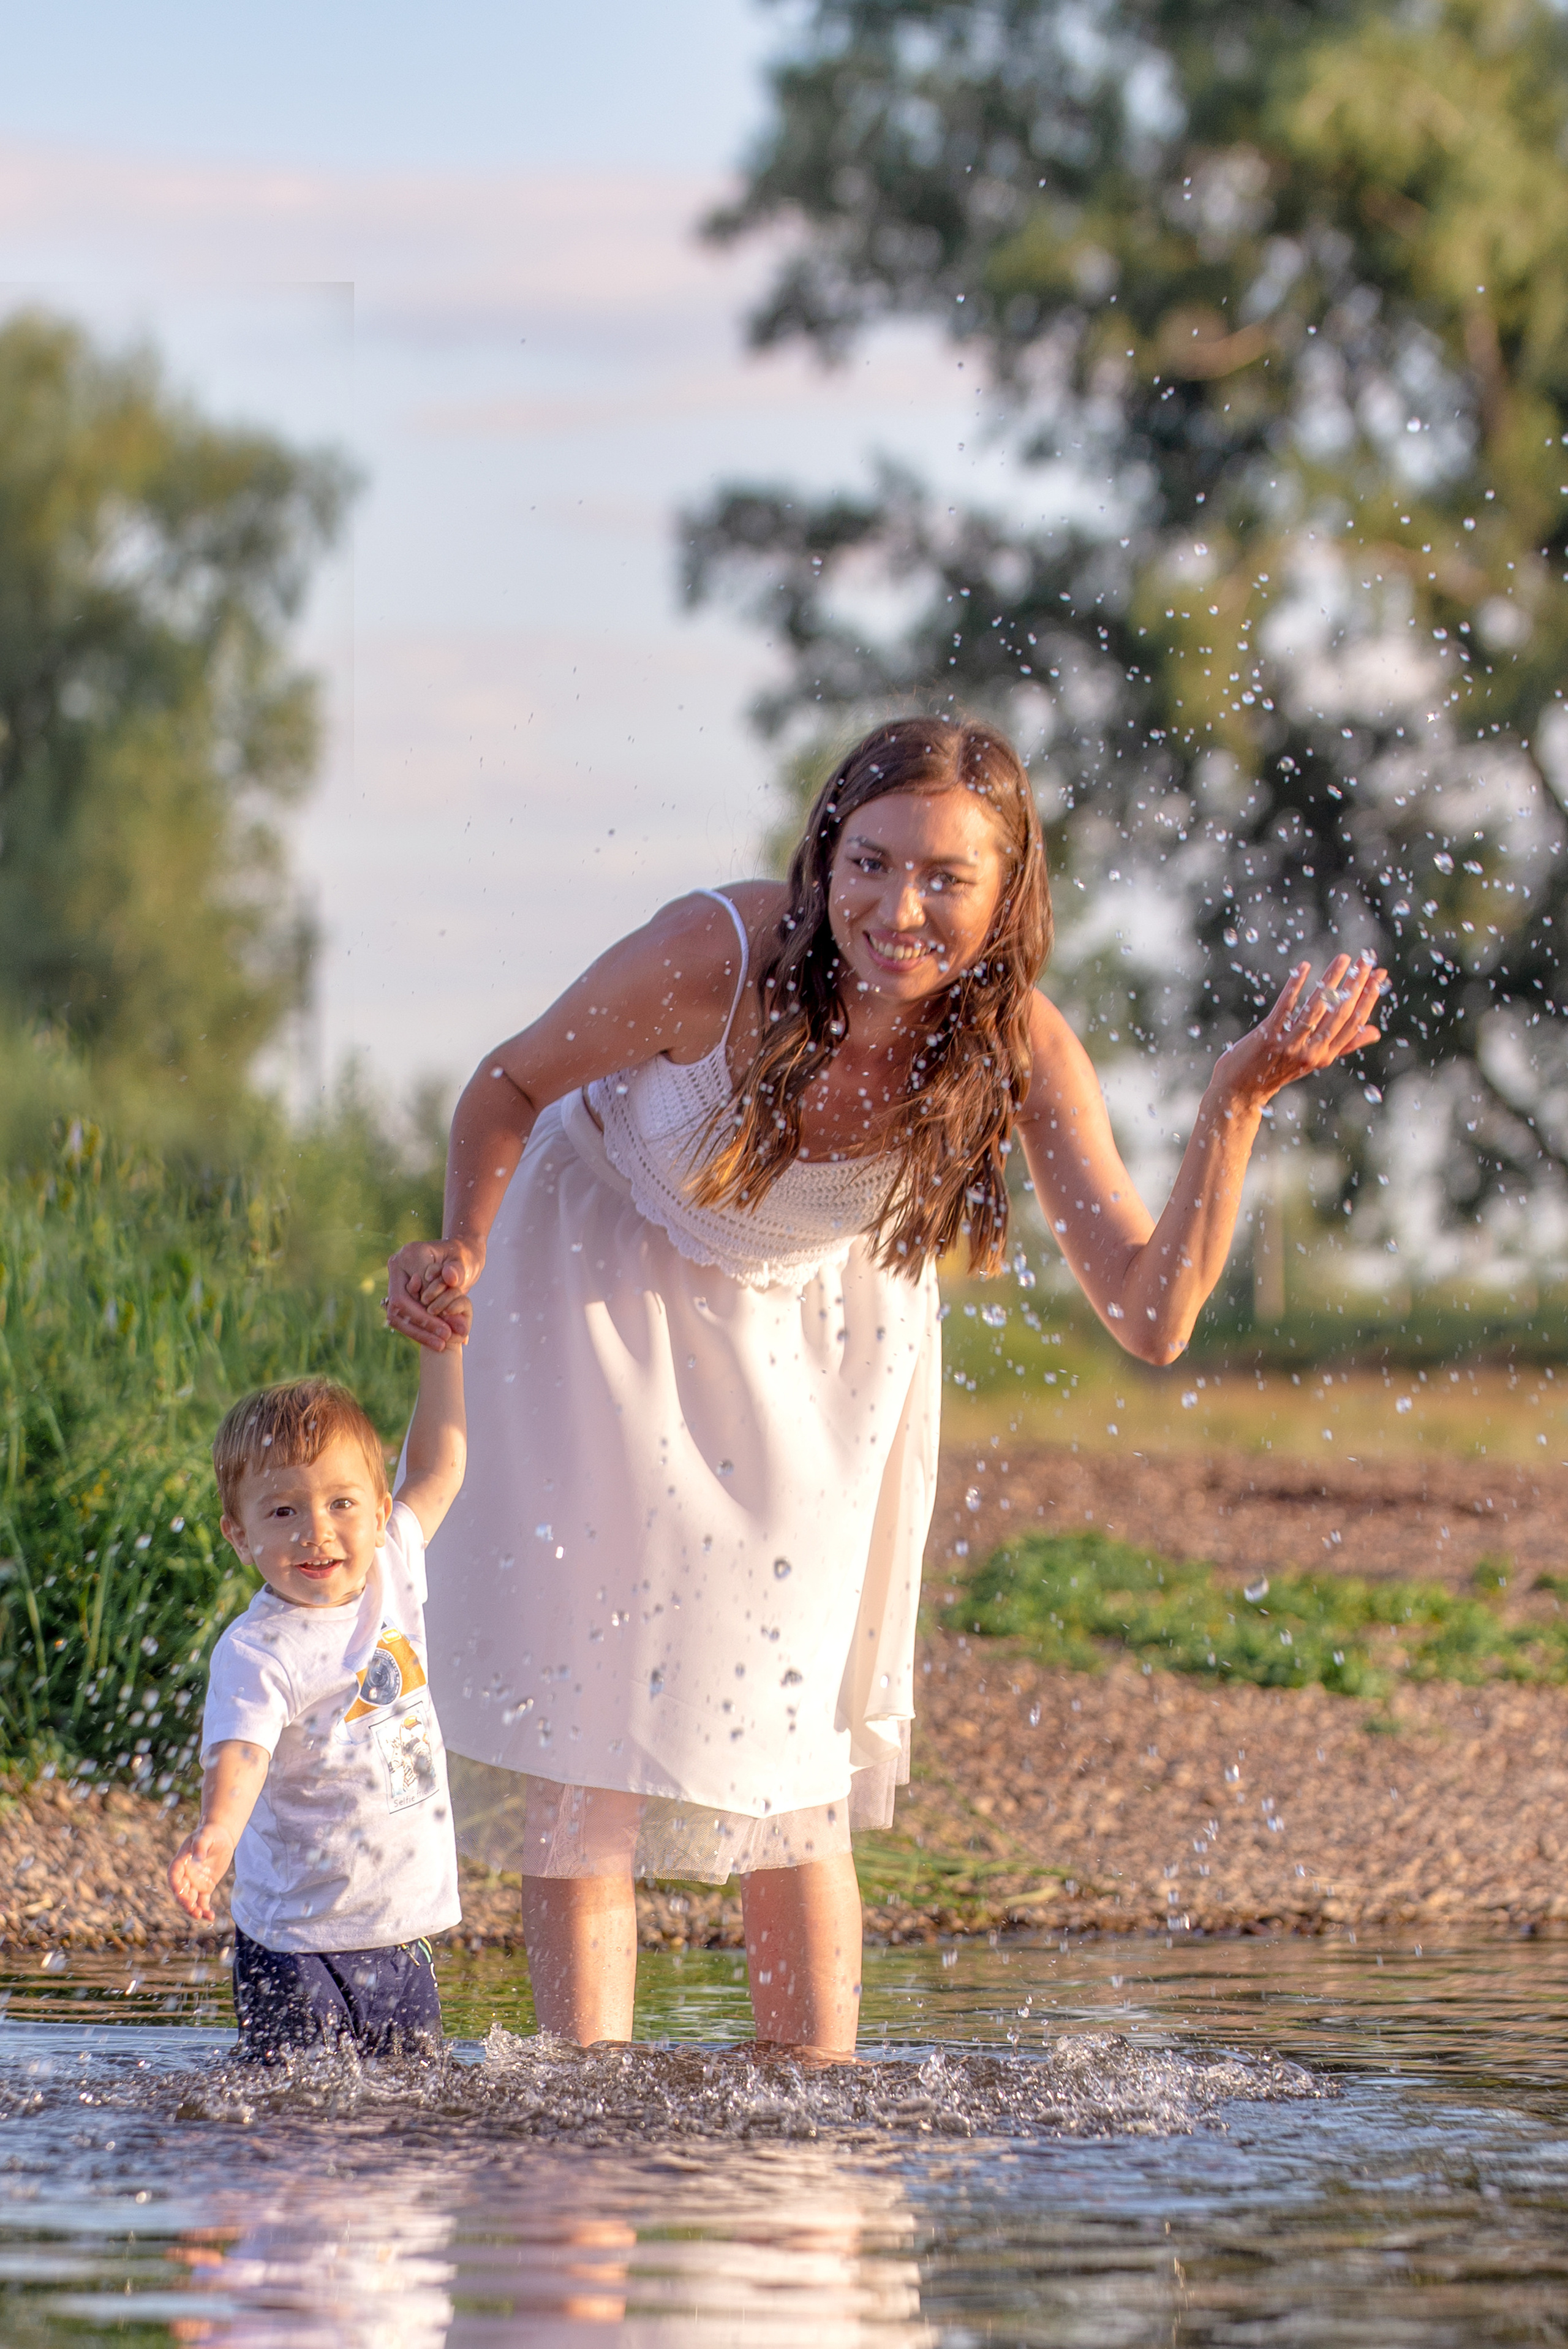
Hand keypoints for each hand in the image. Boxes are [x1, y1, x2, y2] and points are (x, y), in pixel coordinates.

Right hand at [168, 1822, 235, 1924]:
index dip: (175, 1886)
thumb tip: (198, 1857)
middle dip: (185, 1903)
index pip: (174, 1877)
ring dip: (194, 1909)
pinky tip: (211, 1917)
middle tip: (194, 1910)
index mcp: (180, 1863)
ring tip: (202, 1915)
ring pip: (191, 1900)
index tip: (180, 1894)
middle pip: (181, 1893)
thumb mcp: (205, 1836)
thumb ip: (200, 1845)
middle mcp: (185, 1876)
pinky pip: (203, 1901)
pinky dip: (205, 1909)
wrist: (221, 1837)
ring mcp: (194, 1883)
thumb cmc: (210, 1834)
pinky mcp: (205, 1887)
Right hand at [386, 1238, 484, 1351]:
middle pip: (398, 1306)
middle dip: (422, 1326)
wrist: (460, 1259)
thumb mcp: (463, 1262)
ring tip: (441, 1344)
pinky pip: (403, 1317)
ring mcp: (397, 1281)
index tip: (447, 1328)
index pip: (407, 1293)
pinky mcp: (402, 1293)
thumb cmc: (462, 1258)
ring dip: (418, 1333)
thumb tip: (450, 1278)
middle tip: (444, 1340)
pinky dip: (419, 1331)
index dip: (425, 1315)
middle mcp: (397, 1267)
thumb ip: (457, 1270)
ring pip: (397, 1315)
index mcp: (409, 1254)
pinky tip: (436, 1341)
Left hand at [1211, 953, 1385, 1112]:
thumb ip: (1344, 1045)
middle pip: (1340, 1013)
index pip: (1354, 1023)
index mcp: (1326, 1055)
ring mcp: (1290, 1044)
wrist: (1241, 1091)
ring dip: (1332, 980)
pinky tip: (1305, 967)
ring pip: (1316, 1007)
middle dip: (1356, 985)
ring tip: (1344, 959)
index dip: (1369, 998)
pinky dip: (1295, 986)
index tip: (1379, 975)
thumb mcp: (1314, 1060)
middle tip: (1366, 961)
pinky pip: (1285, 1007)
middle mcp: (1312, 1051)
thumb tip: (1375, 1032)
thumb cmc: (1278, 1069)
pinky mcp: (1268, 1036)